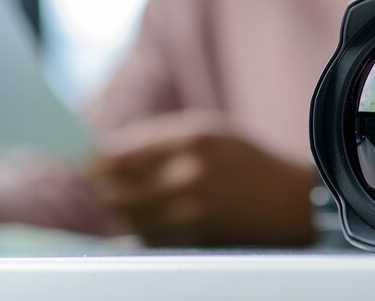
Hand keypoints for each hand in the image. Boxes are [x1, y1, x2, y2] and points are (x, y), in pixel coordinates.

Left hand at [84, 112, 316, 246]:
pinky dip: (139, 233)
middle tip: (91, 189)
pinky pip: (149, 240)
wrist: (292, 202)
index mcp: (191, 139)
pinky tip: (145, 222)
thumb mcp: (209, 132)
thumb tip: (103, 153)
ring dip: (118, 214)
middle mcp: (189, 175)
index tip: (82, 165)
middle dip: (99, 191)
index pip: (118, 155)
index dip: (93, 163)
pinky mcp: (195, 241)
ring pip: (128, 220)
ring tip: (118, 204)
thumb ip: (158, 139)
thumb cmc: (247, 161)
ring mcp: (192, 212)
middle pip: (116, 191)